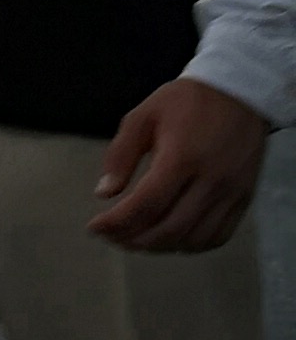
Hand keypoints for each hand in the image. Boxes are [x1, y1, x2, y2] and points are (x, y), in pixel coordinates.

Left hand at [91, 77, 267, 252]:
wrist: (239, 92)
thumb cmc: (186, 102)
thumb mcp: (144, 115)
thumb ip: (120, 154)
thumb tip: (103, 194)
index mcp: (181, 158)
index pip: (146, 205)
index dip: (117, 223)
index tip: (94, 228)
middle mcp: (210, 181)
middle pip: (169, 229)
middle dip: (134, 240)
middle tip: (112, 237)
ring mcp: (231, 193)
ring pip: (194, 239)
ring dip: (161, 247)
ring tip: (136, 240)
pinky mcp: (244, 199)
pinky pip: (218, 236)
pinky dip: (191, 245)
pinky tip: (170, 238)